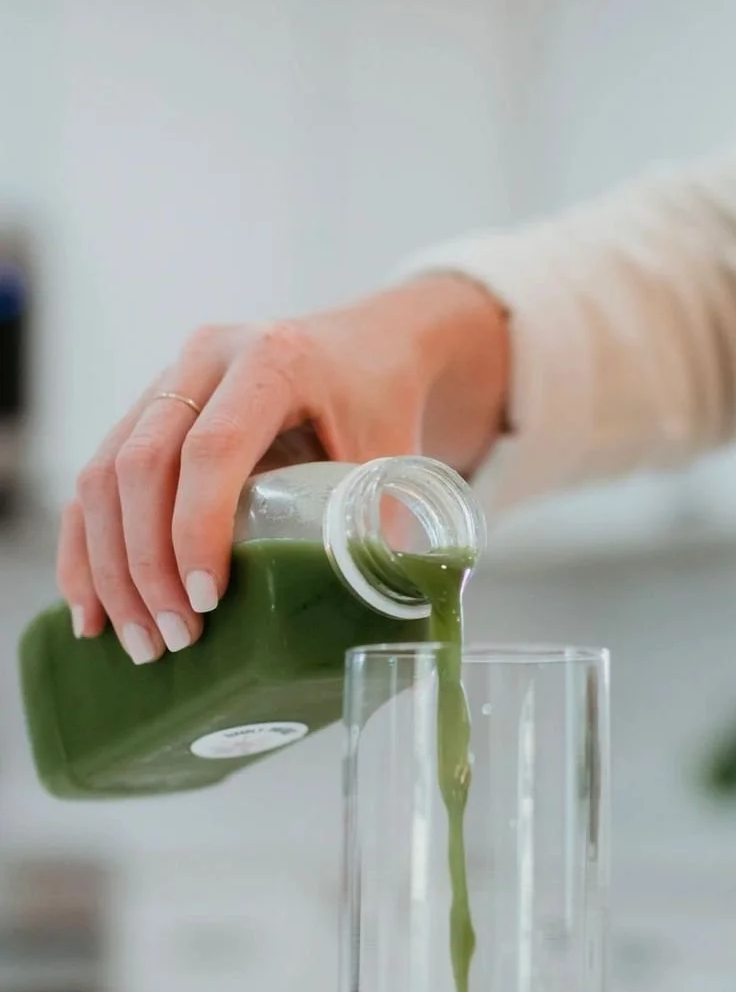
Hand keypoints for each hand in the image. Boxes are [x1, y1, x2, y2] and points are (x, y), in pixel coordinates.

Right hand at [57, 276, 507, 661]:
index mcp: (273, 361)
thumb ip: (380, 528)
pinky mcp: (143, 413)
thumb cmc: (381, 407)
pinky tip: (91, 609)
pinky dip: (86, 548)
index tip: (207, 601)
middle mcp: (205, 359)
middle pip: (143, 464)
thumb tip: (372, 621)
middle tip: (174, 639)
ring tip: (140, 643)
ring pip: (104, 475)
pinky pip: (94, 481)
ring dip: (111, 568)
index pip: (213, 448)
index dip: (198, 529)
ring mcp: (166, 382)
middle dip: (148, 564)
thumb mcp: (392, 458)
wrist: (366, 348)